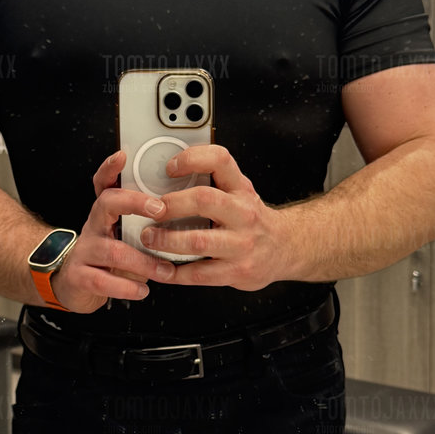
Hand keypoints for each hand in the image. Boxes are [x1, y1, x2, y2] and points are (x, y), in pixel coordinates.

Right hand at [50, 151, 175, 312]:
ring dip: (143, 261)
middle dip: (134, 202)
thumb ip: (147, 227)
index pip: (104, 183)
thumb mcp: (126, 236)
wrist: (72, 284)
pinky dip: (125, 287)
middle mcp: (94, 226)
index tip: (123, 156)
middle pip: (107, 203)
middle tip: (159, 210)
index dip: (110, 168)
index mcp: (106, 214)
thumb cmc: (109, 257)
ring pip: (112, 249)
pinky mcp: (79, 276)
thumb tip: (187, 217)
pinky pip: (101, 280)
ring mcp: (84, 251)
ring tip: (164, 271)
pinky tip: (141, 290)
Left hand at [139, 145, 283, 290]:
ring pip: (199, 241)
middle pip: (205, 200)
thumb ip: (212, 183)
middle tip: (151, 210)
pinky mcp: (236, 271)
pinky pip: (199, 274)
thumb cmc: (252, 220)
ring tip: (149, 238)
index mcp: (241, 189)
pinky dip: (173, 273)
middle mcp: (243, 214)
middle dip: (171, 205)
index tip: (169, 168)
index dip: (192, 159)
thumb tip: (165, 175)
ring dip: (167, 240)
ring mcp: (241, 244)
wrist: (285, 249)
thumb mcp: (240, 192)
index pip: (220, 160)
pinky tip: (160, 269)